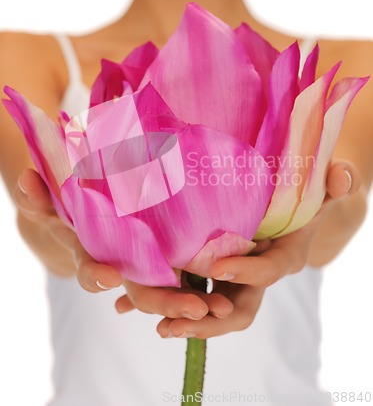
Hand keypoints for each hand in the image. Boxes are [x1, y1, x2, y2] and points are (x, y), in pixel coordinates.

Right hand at [15, 169, 233, 321]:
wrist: (101, 220)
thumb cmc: (78, 213)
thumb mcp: (59, 204)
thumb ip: (42, 195)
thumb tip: (25, 177)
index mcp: (93, 257)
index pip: (91, 270)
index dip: (96, 275)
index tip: (107, 275)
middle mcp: (122, 270)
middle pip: (140, 291)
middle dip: (166, 301)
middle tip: (195, 308)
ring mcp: (146, 270)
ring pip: (169, 293)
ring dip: (194, 303)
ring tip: (222, 309)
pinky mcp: (167, 263)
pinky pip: (186, 281)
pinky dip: (204, 291)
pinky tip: (227, 299)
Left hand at [156, 160, 360, 338]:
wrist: (286, 206)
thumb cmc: (302, 195)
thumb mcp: (319, 186)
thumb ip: (333, 182)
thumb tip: (342, 177)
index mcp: (283, 257)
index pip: (269, 272)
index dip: (246, 274)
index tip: (216, 270)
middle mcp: (257, 275)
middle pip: (237, 310)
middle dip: (208, 322)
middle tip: (173, 325)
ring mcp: (234, 278)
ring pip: (210, 308)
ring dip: (183, 319)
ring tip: (154, 323)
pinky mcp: (212, 272)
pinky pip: (189, 291)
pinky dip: (164, 298)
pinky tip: (130, 305)